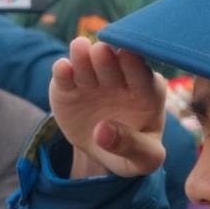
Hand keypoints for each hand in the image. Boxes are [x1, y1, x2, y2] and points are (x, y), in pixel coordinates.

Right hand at [50, 37, 167, 179]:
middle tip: (100, 52)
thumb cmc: (132, 151)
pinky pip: (64, 75)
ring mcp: (93, 79)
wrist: (104, 150)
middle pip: (113, 62)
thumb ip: (132, 147)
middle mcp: (120, 79)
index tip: (127, 56)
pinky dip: (62, 71)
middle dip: (107, 57)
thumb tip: (102, 131)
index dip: (135, 65)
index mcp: (147, 92)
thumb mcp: (143, 160)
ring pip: (87, 61)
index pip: (143, 75)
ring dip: (83, 55)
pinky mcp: (68, 86)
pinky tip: (62, 68)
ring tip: (80, 48)